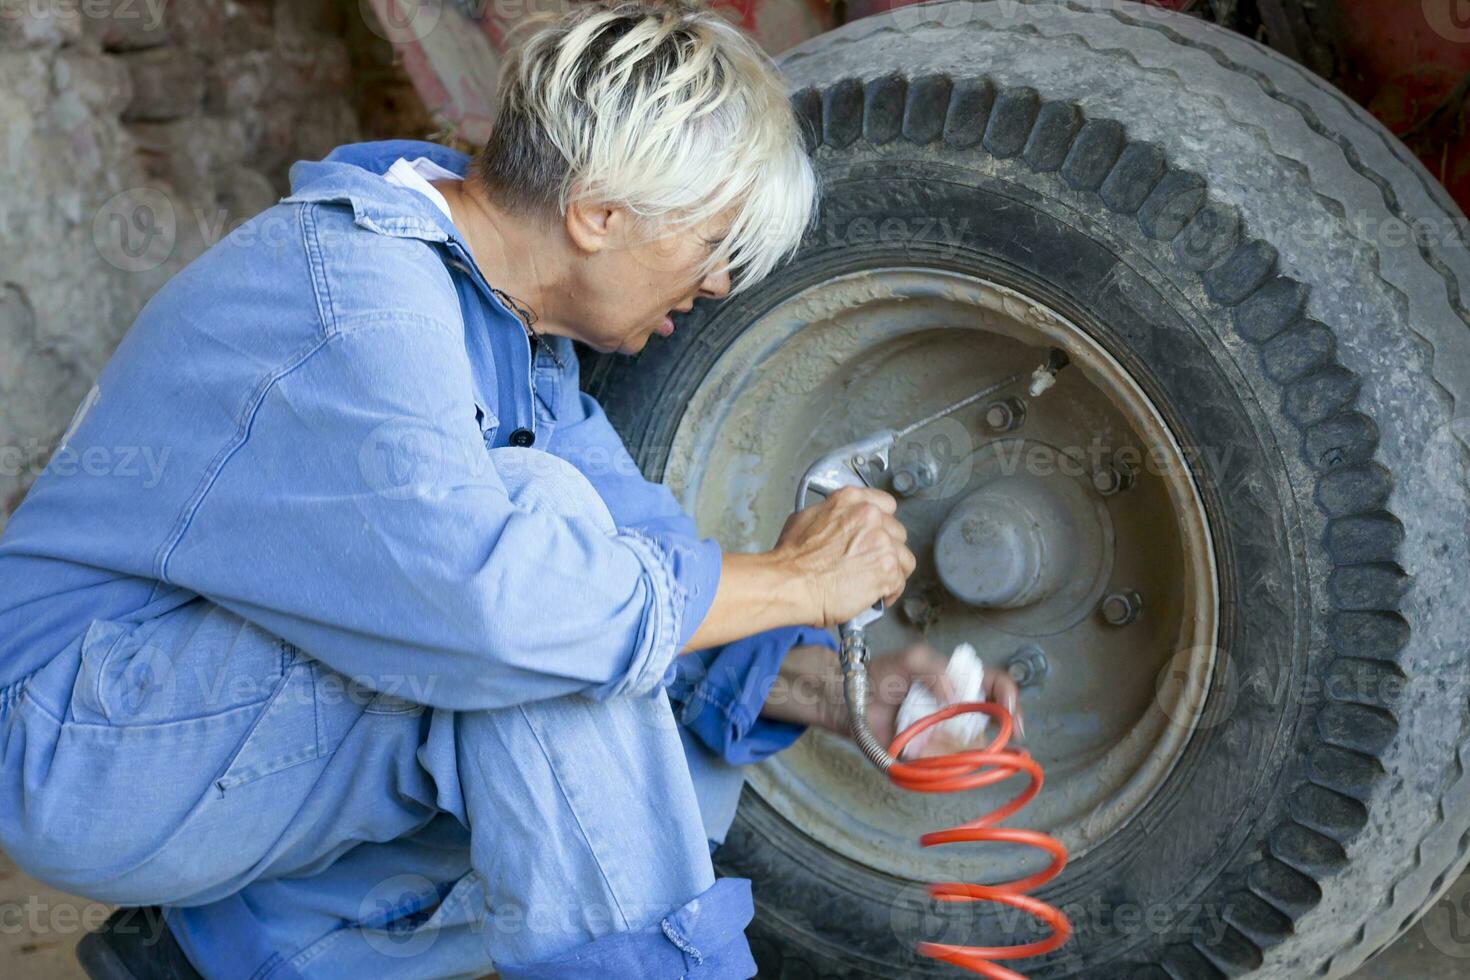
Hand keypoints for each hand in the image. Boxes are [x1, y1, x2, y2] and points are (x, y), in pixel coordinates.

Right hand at [773, 487, 915, 627]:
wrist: (790, 583)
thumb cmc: (791, 558)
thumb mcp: (805, 519)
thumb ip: (831, 516)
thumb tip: (835, 524)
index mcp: (851, 501)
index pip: (886, 505)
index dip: (883, 523)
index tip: (878, 534)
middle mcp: (871, 517)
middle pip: (897, 533)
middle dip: (886, 549)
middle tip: (871, 563)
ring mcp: (882, 543)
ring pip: (904, 557)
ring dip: (892, 570)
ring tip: (876, 582)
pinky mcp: (887, 570)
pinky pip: (900, 582)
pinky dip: (889, 592)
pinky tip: (876, 597)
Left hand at [862, 643, 1023, 753]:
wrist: (848, 698)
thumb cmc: (880, 674)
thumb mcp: (912, 658)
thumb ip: (936, 670)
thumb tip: (957, 695)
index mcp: (958, 681)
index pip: (995, 685)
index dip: (1008, 695)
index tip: (1009, 708)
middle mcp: (957, 707)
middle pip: (993, 718)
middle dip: (1007, 725)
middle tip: (1011, 733)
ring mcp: (944, 731)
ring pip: (975, 743)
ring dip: (983, 746)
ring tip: (981, 745)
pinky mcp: (928, 752)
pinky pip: (948, 760)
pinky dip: (952, 758)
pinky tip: (947, 753)